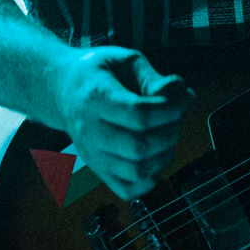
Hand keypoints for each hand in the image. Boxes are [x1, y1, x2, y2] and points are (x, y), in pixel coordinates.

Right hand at [46, 47, 193, 198]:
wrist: (63, 90)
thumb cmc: (97, 73)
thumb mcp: (124, 60)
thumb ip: (152, 77)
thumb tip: (177, 93)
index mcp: (95, 98)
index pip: (139, 114)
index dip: (171, 109)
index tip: (186, 98)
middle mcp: (90, 130)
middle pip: (139, 146)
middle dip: (171, 132)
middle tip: (178, 116)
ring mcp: (92, 154)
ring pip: (136, 170)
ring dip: (164, 155)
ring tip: (168, 134)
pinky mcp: (98, 169)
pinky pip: (125, 189)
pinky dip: (148, 182)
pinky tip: (156, 159)